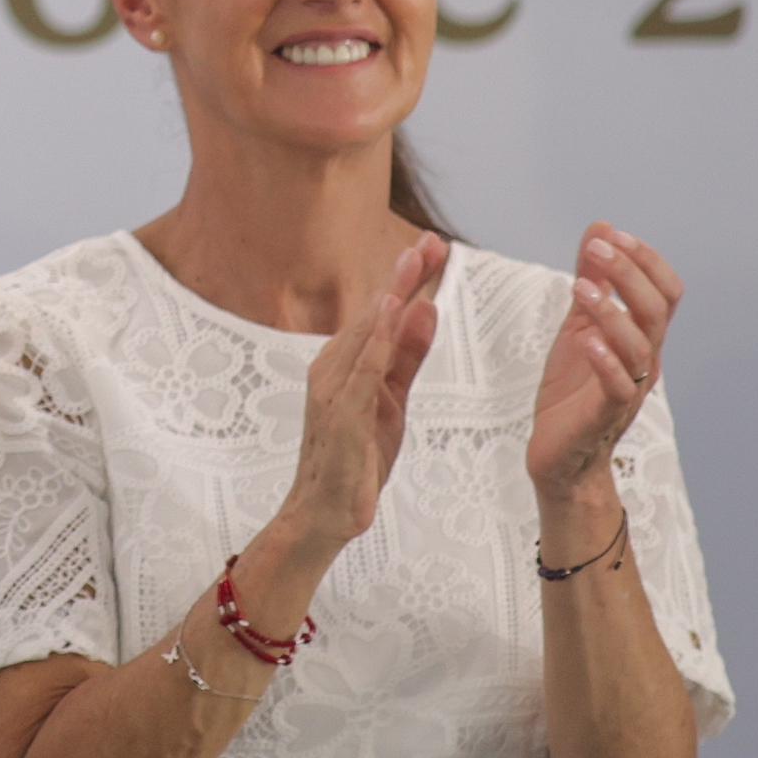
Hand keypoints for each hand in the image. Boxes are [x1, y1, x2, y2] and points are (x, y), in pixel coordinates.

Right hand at [260, 236, 446, 576]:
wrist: (323, 516)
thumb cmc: (354, 459)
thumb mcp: (392, 400)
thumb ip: (406, 356)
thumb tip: (425, 309)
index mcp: (346, 363)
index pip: (383, 313)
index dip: (409, 279)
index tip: (434, 246)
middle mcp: (332, 368)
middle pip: (375, 314)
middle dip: (404, 277)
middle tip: (430, 241)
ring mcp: (332, 390)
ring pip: (367, 335)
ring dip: (391, 297)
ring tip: (413, 264)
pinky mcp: (339, 415)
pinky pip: (362, 371)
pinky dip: (377, 340)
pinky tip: (391, 315)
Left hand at [526, 227, 684, 505]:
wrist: (560, 456)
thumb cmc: (573, 391)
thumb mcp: (578, 327)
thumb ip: (592, 283)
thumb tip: (600, 230)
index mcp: (642, 337)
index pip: (665, 292)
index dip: (646, 260)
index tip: (612, 234)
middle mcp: (645, 360)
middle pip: (657, 309)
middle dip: (630, 273)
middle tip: (597, 248)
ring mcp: (630, 388)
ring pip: (640, 344)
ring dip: (612, 311)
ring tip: (580, 287)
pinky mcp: (606, 414)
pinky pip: (618, 386)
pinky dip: (606, 360)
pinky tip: (587, 340)